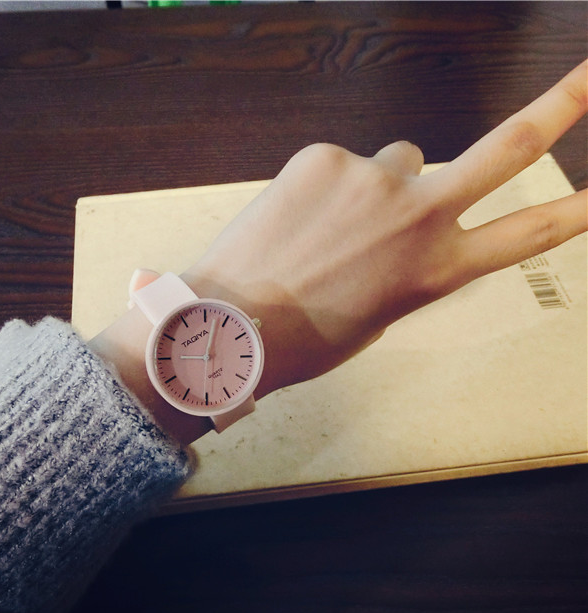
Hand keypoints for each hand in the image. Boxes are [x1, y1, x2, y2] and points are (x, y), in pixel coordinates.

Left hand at [181, 60, 586, 397]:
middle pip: (507, 147)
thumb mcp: (378, 313)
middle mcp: (420, 216)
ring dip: (377, 183)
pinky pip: (343, 163)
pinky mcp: (326, 155)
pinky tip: (296, 217)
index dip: (581, 207)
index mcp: (437, 270)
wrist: (233, 323)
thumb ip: (408, 265)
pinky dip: (327, 185)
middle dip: (564, 103)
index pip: (529, 233)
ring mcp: (375, 177)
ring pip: (398, 159)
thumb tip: (403, 228)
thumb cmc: (308, 335)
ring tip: (329, 227)